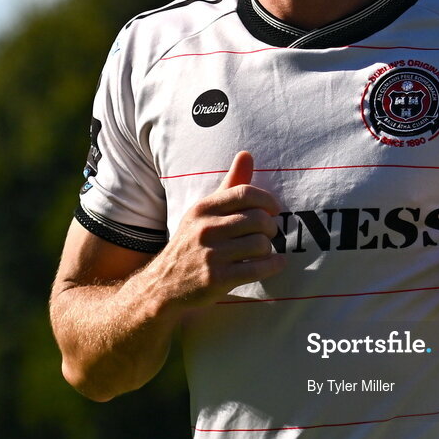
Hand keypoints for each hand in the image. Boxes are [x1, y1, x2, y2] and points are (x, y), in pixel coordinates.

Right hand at [161, 150, 285, 306]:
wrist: (163, 284)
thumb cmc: (191, 242)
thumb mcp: (204, 211)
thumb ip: (229, 184)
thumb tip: (247, 154)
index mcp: (203, 208)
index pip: (244, 193)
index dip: (267, 200)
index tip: (275, 209)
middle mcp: (205, 229)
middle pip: (257, 219)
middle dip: (270, 227)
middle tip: (269, 232)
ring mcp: (210, 255)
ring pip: (260, 244)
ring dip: (269, 248)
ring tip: (263, 250)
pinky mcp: (216, 279)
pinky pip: (258, 268)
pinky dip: (273, 265)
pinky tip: (275, 263)